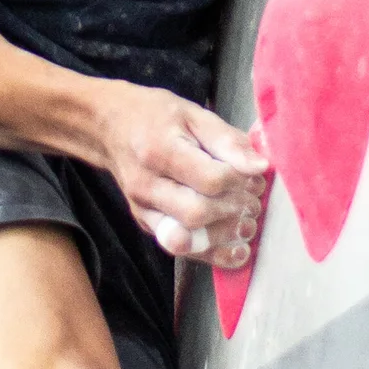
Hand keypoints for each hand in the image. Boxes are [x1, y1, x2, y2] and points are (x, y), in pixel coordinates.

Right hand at [93, 83, 268, 267]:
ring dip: (226, 235)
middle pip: (196, 213)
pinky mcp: (147, 226)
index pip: (208, 179)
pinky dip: (213, 255)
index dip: (239, 181)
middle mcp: (147, 186)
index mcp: (159, 151)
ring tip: (248, 221)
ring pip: (187, 240)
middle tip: (253, 199)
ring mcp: (144, 210)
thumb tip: (260, 166)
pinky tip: (238, 250)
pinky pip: (182, 250)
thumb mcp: (193, 114)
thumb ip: (228, 140)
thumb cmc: (155, 116)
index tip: (253, 174)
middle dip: (234, 210)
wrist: (108, 128)